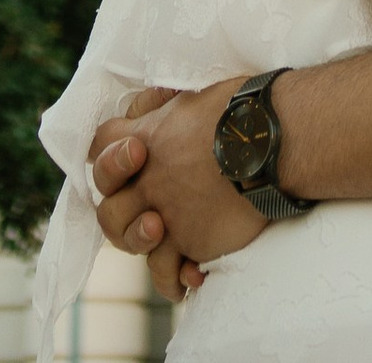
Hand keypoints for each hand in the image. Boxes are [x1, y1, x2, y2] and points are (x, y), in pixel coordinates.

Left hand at [90, 79, 261, 296]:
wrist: (271, 142)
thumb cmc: (240, 109)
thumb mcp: (192, 93)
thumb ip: (160, 107)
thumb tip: (145, 110)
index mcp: (145, 138)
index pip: (100, 145)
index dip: (109, 153)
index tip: (133, 156)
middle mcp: (148, 180)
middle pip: (107, 209)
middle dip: (120, 212)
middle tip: (149, 208)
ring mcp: (167, 215)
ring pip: (131, 244)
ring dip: (142, 243)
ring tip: (163, 238)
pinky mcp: (190, 242)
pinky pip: (167, 272)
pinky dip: (175, 277)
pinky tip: (188, 274)